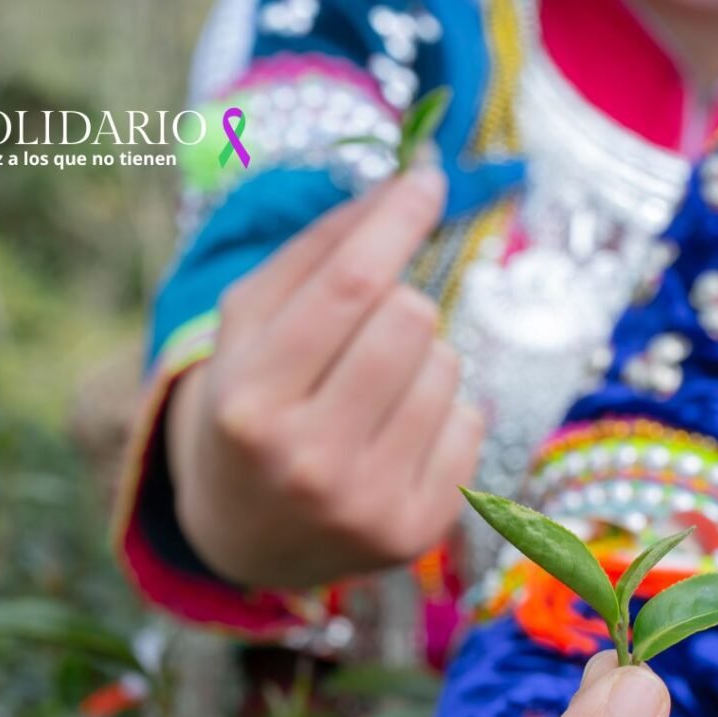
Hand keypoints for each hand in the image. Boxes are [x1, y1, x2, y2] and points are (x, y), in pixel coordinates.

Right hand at [167, 167, 481, 589]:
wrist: (246, 535)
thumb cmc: (249, 409)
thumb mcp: (248, 328)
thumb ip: (316, 250)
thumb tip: (410, 180)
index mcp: (251, 402)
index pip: (350, 285)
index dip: (398, 219)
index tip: (427, 180)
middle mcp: (308, 461)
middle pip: (410, 319)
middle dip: (399, 304)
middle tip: (370, 333)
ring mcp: (366, 505)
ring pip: (447, 367)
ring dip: (423, 360)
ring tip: (377, 394)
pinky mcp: (415, 532)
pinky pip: (471, 423)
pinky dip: (445, 413)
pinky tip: (398, 438)